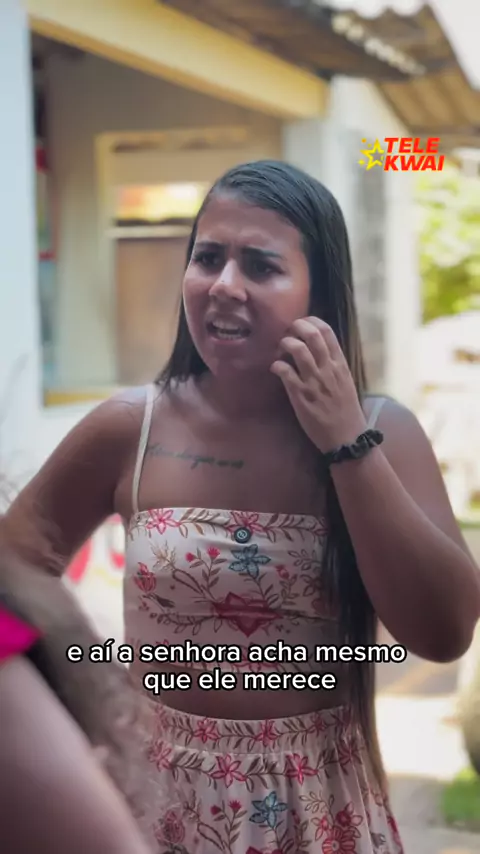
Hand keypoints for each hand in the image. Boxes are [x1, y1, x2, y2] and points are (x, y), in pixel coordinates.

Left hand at [270, 317, 366, 452]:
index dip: (311, 322)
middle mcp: (328, 369)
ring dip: (286, 344)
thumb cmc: (346, 411)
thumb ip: (332, 365)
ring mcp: (314, 381)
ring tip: (281, 349)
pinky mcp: (301, 396)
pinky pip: (286, 372)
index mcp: (340, 364)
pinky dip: (277, 365)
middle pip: (312, 335)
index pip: (327, 332)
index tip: (302, 324)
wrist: (346, 437)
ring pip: (298, 350)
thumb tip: (318, 351)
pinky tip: (275, 368)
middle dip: (297, 327)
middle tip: (288, 331)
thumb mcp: (345, 382)